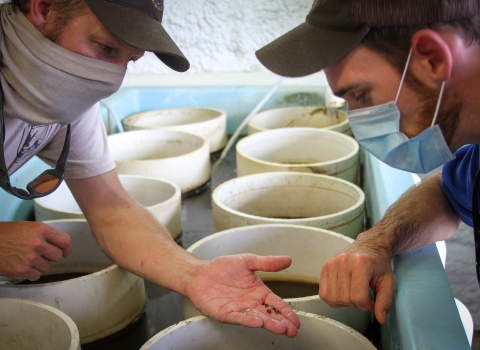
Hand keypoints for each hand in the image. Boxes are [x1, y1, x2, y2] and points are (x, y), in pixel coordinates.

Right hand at [0, 221, 71, 279]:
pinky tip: (23, 265)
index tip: (66, 252)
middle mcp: (38, 243)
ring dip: (39, 264)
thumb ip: (45, 234)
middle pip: (57, 256)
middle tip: (40, 254)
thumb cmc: (4, 234)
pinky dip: (31, 273)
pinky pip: (36, 275)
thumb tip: (59, 244)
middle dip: (51, 256)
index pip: (65, 240)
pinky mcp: (23, 270)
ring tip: (26, 257)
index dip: (67, 248)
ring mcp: (31, 258)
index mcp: (41, 230)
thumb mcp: (28, 227)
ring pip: (47, 266)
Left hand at [185, 253, 300, 337]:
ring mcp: (239, 309)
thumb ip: (267, 263)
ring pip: (257, 318)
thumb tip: (288, 260)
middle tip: (292, 330)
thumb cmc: (223, 267)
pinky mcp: (225, 313)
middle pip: (269, 314)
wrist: (200, 273)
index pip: (276, 304)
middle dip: (281, 323)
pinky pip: (238, 318)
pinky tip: (257, 322)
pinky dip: (248, 321)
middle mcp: (251, 303)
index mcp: (259, 292)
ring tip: (280, 328)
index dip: (286, 312)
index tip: (296, 321)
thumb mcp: (248, 261)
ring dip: (269, 324)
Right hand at [319, 233, 395, 323]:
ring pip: (333, 298)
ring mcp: (332, 263)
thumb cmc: (378, 264)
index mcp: (361, 263)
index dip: (366, 306)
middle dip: (356, 304)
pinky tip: (343, 292)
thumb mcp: (388, 282)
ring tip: (353, 293)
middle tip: (363, 297)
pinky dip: (333, 298)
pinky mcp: (325, 266)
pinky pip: (323, 293)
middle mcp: (344, 261)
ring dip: (344, 302)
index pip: (358, 297)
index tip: (371, 303)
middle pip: (344, 299)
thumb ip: (385, 301)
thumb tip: (381, 318)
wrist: (369, 246)